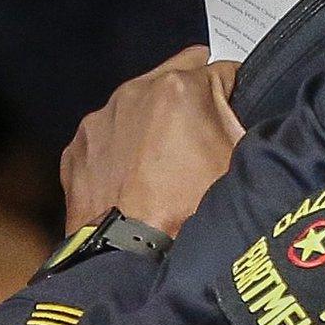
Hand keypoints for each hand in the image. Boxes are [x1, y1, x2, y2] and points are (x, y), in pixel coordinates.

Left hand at [60, 45, 244, 237]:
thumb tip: (246, 106)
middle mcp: (135, 91)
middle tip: (202, 132)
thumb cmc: (189, 209)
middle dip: (193, 96)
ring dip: (155, 120)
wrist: (129, 256)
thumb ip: (242, 119)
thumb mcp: (238, 160)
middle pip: (177, 75)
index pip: (223, 69)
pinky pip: (109, 134)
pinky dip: (123, 146)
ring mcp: (101, 119)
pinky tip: (135, 177)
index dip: (235, 93)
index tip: (235, 115)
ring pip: (139, 104)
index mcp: (180, 87)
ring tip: (165, 161)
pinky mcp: (78, 147)